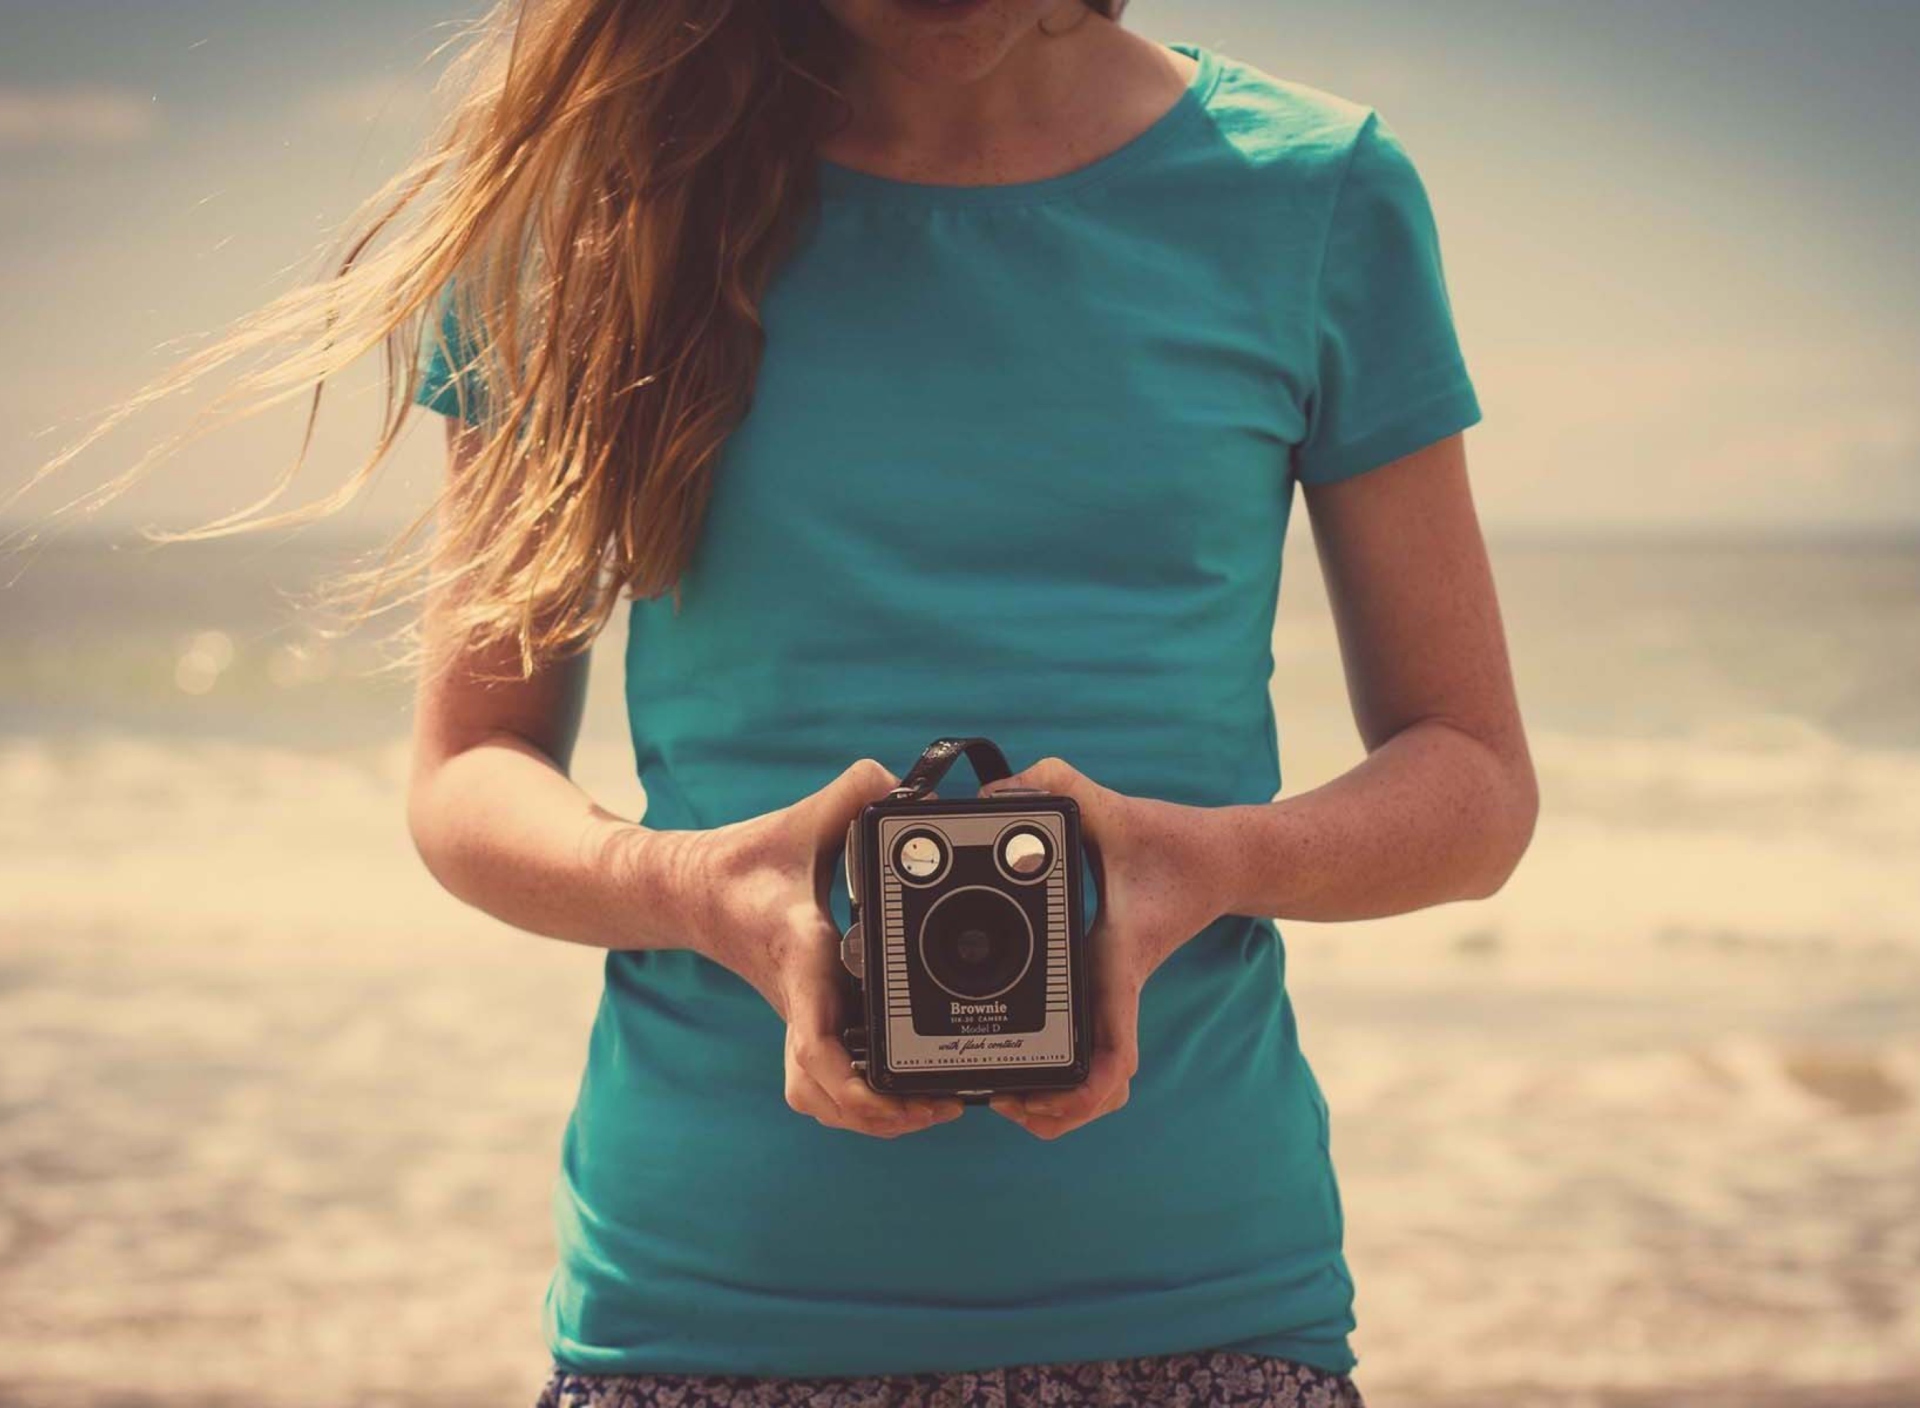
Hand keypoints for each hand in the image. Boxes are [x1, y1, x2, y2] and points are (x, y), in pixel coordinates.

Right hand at [685, 758, 966, 1137]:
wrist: (696, 892)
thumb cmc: (750, 861)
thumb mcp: (802, 818)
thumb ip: (857, 792)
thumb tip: (909, 788)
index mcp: (800, 957)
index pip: (813, 1031)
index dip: (850, 1074)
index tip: (898, 1088)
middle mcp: (798, 1002)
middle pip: (821, 1091)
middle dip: (879, 1113)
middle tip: (943, 1104)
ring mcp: (798, 1021)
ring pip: (820, 1102)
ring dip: (870, 1119)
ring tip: (932, 1108)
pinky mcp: (805, 1025)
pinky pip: (825, 1088)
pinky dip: (859, 1104)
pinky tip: (907, 1095)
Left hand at [977, 756, 1227, 1139]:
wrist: (1218, 858)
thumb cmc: (1172, 845)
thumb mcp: (1113, 809)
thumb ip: (1057, 786)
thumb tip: (997, 792)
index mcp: (1116, 969)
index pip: (1112, 1057)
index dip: (1076, 1095)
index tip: (1025, 1097)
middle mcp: (1115, 994)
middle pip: (1100, 1094)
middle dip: (1046, 1111)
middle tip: (993, 1097)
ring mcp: (1113, 997)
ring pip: (1100, 1086)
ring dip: (1056, 1105)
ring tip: (1005, 1095)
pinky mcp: (1107, 987)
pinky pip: (1092, 1053)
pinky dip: (1066, 1077)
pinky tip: (1022, 1064)